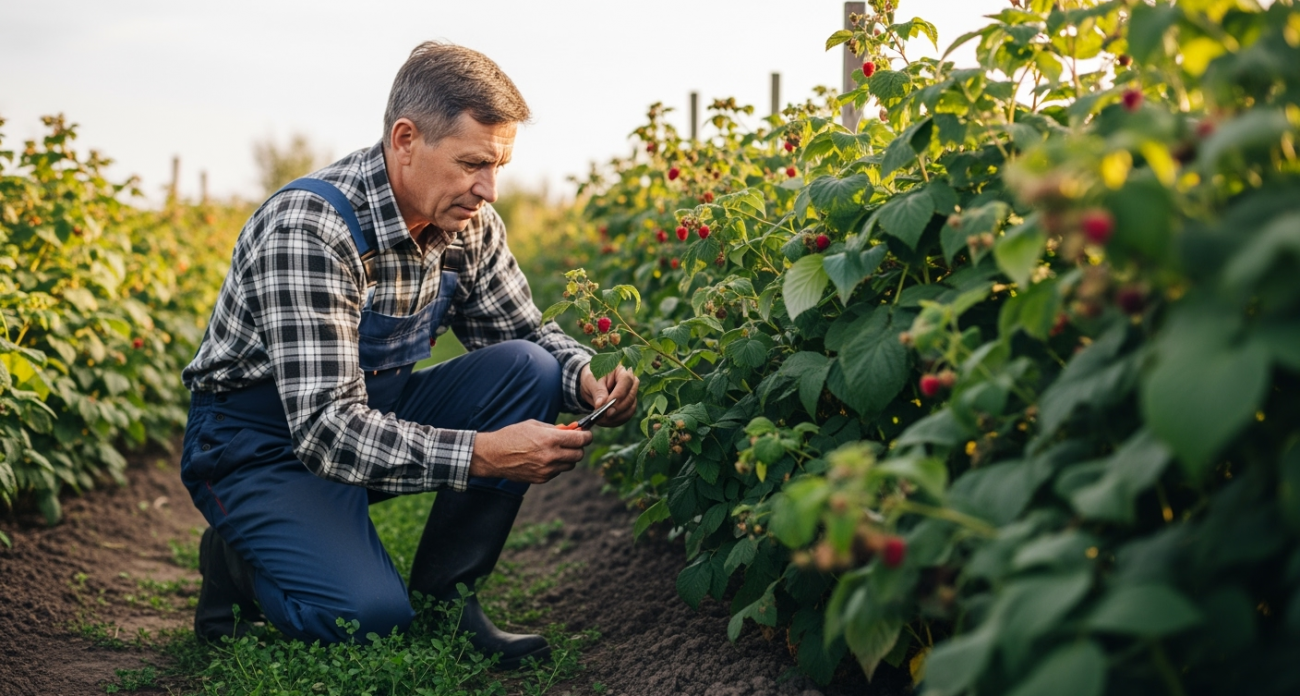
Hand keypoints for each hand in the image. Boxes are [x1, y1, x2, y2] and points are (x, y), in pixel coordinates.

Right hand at [469, 420, 591, 482]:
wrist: (493, 455)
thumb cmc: (512, 436)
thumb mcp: (534, 425)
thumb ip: (554, 428)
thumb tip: (570, 430)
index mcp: (551, 439)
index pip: (581, 440)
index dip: (587, 436)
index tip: (586, 434)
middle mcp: (551, 456)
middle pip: (579, 454)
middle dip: (578, 447)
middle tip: (572, 442)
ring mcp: (547, 470)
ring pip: (570, 465)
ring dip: (568, 458)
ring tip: (556, 450)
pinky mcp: (541, 479)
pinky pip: (557, 472)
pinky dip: (556, 466)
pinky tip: (544, 459)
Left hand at [579, 363, 638, 426]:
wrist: (592, 385)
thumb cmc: (593, 379)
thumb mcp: (592, 381)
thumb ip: (598, 392)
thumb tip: (601, 405)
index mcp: (622, 371)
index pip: (626, 382)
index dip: (618, 395)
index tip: (606, 405)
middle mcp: (631, 383)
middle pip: (630, 397)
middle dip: (617, 409)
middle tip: (604, 415)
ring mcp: (631, 396)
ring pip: (630, 409)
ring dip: (616, 417)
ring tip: (601, 420)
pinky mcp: (629, 406)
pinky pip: (626, 416)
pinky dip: (616, 421)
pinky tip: (605, 422)